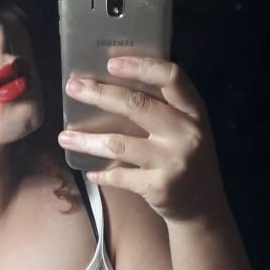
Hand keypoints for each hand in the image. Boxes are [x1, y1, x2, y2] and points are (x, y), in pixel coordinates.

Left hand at [57, 56, 226, 223]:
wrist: (205, 207)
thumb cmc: (187, 159)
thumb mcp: (187, 128)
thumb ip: (164, 108)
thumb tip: (114, 84)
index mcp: (193, 112)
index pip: (171, 77)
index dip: (141, 66)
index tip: (111, 63)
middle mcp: (186, 133)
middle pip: (137, 106)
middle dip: (99, 94)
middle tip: (73, 88)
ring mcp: (173, 161)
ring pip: (120, 143)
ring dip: (87, 140)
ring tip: (64, 137)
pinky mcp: (159, 187)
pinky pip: (121, 176)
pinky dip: (102, 174)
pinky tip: (90, 173)